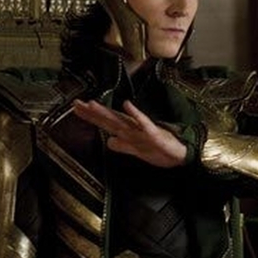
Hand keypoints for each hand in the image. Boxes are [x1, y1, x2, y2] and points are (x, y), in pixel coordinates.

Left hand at [72, 99, 187, 167]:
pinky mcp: (154, 133)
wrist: (181, 155)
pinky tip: (127, 105)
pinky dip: (135, 113)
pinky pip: (143, 123)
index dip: (90, 116)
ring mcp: (142, 130)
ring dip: (107, 112)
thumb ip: (123, 146)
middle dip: (92, 112)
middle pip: (108, 119)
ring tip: (92, 104)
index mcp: (128, 132)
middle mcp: (132, 128)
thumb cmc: (160, 150)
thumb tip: (108, 141)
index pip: (106, 122)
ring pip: (120, 119)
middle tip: (76, 103)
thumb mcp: (137, 151)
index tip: (76, 109)